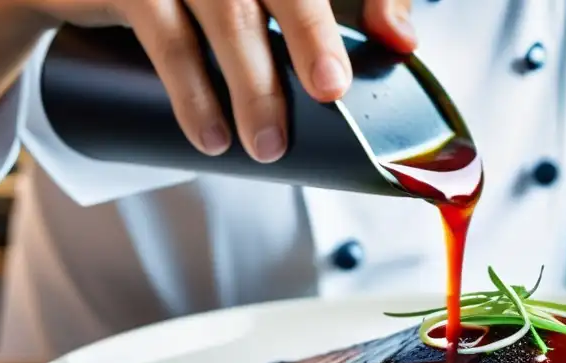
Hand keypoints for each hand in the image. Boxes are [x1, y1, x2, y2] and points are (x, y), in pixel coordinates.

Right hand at [19, 0, 416, 160]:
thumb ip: (348, 7)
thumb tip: (402, 41)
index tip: (391, 42)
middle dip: (310, 33)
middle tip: (331, 91)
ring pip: (225, 11)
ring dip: (251, 84)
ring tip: (268, 146)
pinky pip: (163, 32)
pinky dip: (191, 91)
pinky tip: (210, 135)